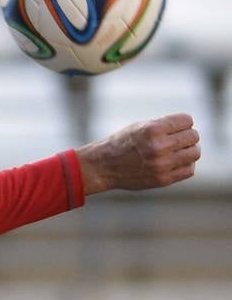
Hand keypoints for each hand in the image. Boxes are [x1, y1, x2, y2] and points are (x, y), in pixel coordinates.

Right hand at [75, 113, 199, 193]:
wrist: (103, 166)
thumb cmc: (122, 144)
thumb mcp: (139, 127)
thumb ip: (164, 126)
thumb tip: (189, 129)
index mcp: (152, 129)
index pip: (187, 120)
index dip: (183, 122)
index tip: (176, 127)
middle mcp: (159, 146)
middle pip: (193, 136)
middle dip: (187, 136)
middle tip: (177, 139)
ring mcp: (163, 164)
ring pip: (195, 153)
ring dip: (189, 150)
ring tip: (178, 151)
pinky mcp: (164, 179)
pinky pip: (189, 169)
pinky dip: (186, 164)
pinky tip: (175, 162)